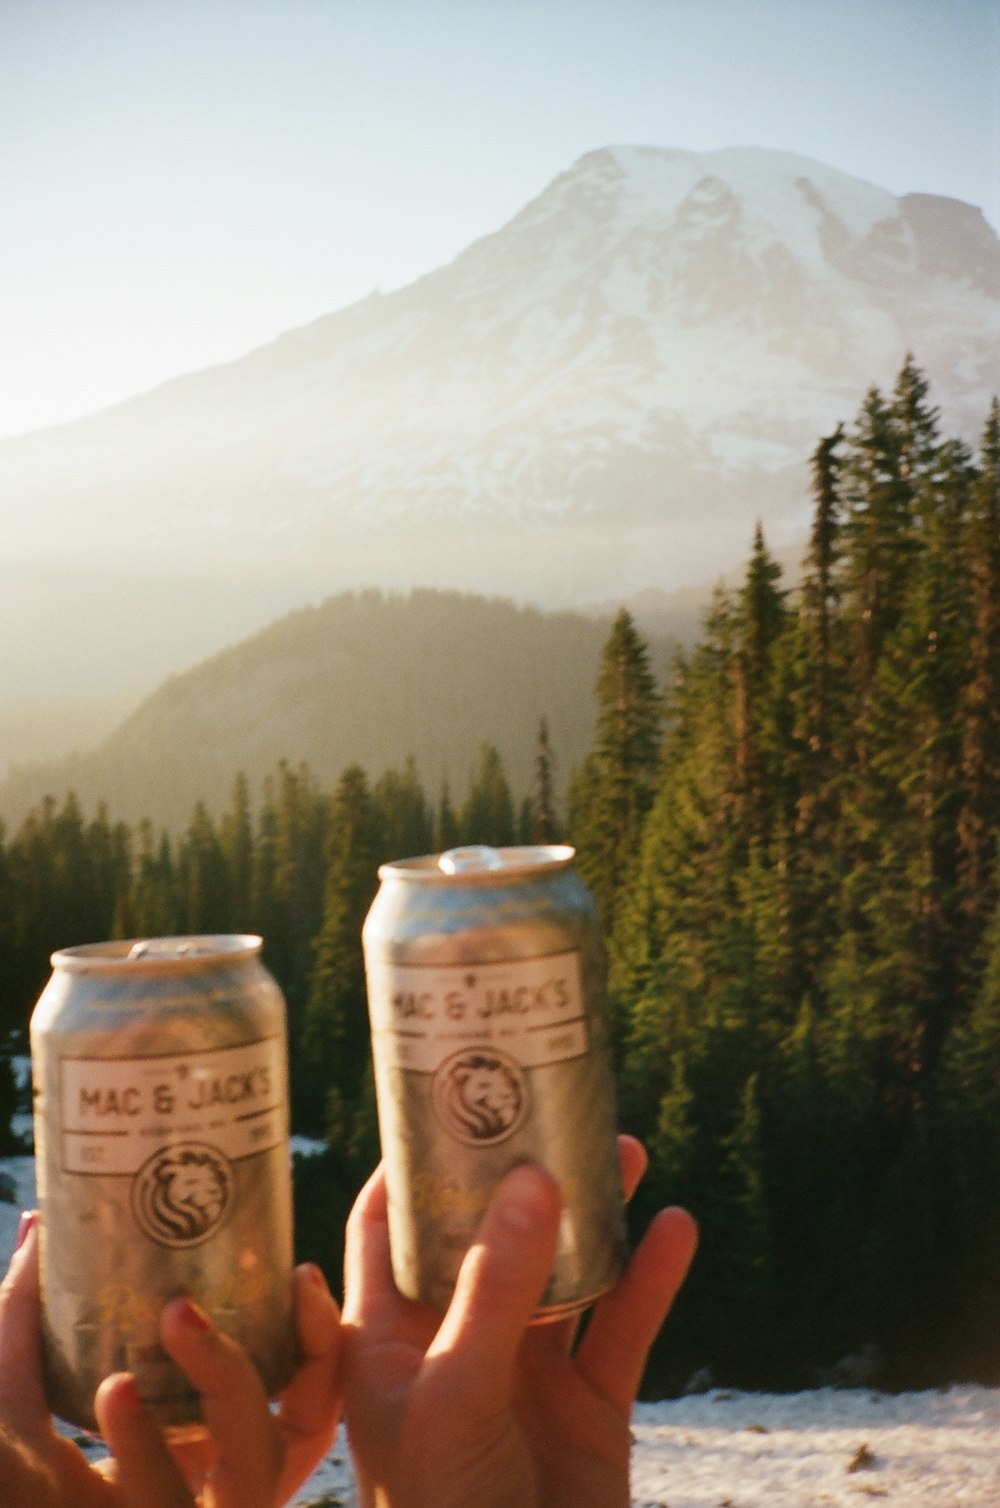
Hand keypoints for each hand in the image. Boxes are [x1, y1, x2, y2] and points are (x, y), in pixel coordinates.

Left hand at [0, 1211, 340, 1507]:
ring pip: (261, 1459)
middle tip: (284, 1281)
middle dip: (314, 1352)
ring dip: (228, 1379)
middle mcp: (198, 1501)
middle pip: (302, 1427)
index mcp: (180, 1463)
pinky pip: (185, 1497)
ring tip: (175, 1315)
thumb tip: (40, 1225)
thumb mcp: (10, 1404)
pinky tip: (114, 1393)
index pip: (284, 1398)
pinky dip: (151, 1440)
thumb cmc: (4, 1486)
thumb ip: (24, 1321)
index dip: (313, 1339)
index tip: (300, 1274)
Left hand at [340, 1138, 697, 1507]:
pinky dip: (650, 1279)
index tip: (445, 1095)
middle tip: (555, 1107)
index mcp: (390, 1337)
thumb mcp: (455, 1394)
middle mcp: (456, 1343)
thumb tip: (530, 1176)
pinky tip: (674, 1227)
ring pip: (564, 1273)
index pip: (382, 1227)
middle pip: (487, 1236)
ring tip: (625, 1149)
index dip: (407, 1163)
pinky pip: (624, 1329)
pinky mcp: (589, 1411)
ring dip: (595, 1215)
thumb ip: (492, 1288)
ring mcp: (525, 1375)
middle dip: (522, 1176)